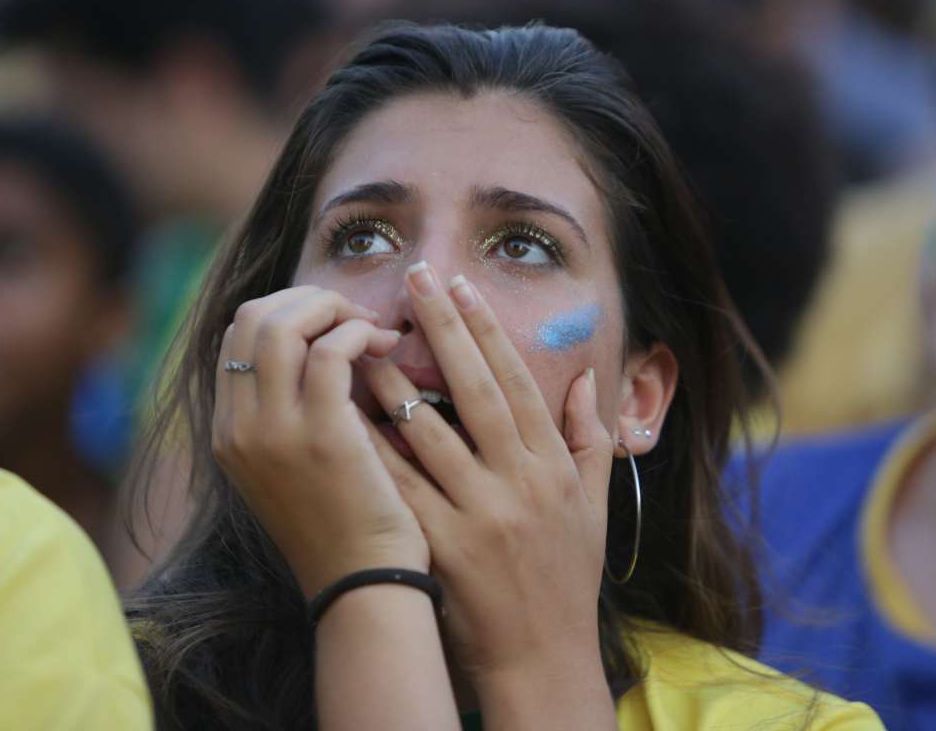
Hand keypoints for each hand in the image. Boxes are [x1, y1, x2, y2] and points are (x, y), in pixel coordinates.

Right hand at [211, 286, 427, 596]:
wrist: (364, 583)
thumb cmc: (344, 524)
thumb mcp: (294, 466)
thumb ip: (290, 411)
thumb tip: (320, 347)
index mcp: (228, 433)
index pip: (236, 336)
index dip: (286, 310)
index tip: (332, 320)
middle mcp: (237, 429)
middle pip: (251, 318)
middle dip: (308, 300)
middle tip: (355, 315)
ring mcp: (273, 432)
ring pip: (282, 324)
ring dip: (333, 308)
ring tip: (372, 327)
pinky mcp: (321, 437)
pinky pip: (331, 351)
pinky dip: (358, 333)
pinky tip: (386, 346)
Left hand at [358, 265, 614, 690]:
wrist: (542, 658)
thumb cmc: (566, 578)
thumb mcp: (593, 507)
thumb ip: (591, 440)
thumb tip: (585, 379)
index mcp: (553, 467)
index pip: (517, 382)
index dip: (487, 331)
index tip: (461, 287)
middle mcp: (518, 481)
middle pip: (475, 389)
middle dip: (442, 328)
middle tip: (415, 277)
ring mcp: (479, 513)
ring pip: (429, 432)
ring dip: (394, 380)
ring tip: (362, 336)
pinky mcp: (442, 545)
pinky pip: (399, 484)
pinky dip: (371, 447)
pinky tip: (342, 412)